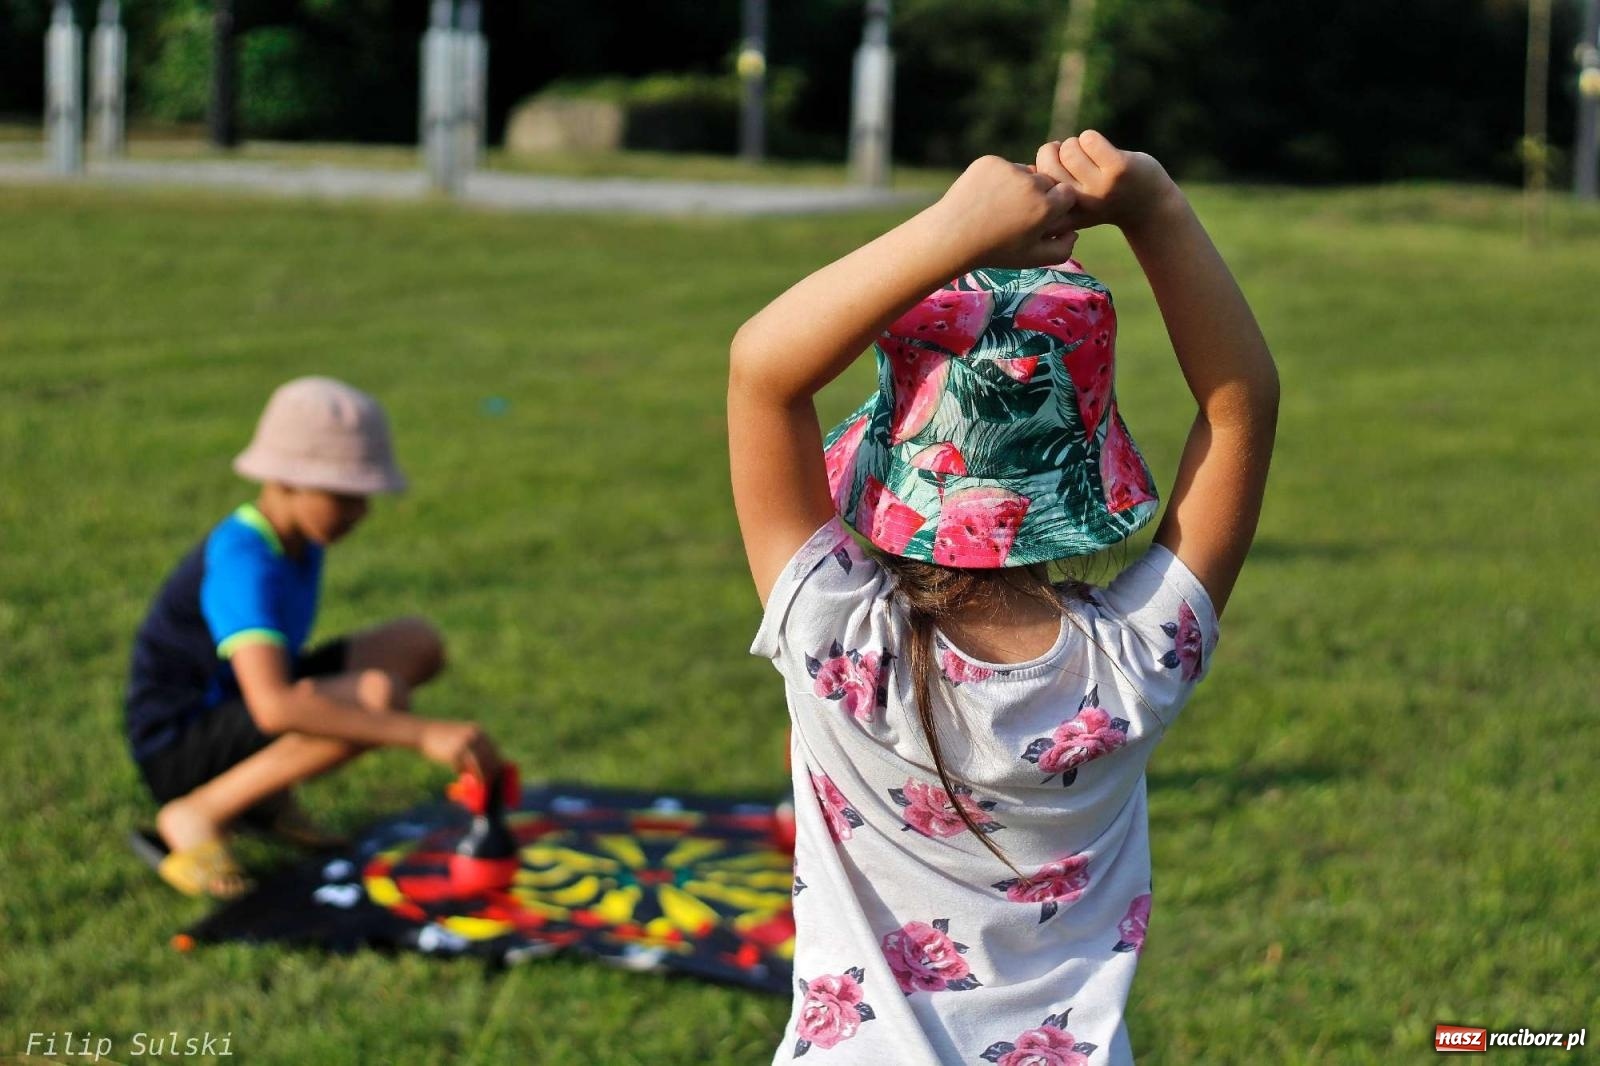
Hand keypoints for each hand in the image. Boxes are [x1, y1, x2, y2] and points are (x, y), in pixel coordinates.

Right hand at [419, 720, 501, 780]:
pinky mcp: (454, 754)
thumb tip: (484, 768)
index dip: (497, 765)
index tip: (498, 776)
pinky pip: (462, 768)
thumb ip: (473, 749)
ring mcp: (465, 745)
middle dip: (491, 775)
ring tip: (479, 785)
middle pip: (490, 760)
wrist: (423, 732)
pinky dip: (461, 773)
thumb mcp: (461, 737)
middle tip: (489, 784)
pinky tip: (457, 772)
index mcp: (478, 732)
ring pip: (479, 767)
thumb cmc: (443, 737)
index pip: (494, 751)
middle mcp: (474, 737)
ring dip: (480, 778)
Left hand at [929, 155, 1077, 270]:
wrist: (951, 236)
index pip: (1067, 194)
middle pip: (1047, 182)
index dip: (1055, 206)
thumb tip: (1074, 233)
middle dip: (1038, 195)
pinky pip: (1004, 166)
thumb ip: (1062, 250)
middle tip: (1016, 214)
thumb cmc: (994, 252)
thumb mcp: (1031, 260)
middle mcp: (1031, 184)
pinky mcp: (990, 162)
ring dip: (1019, 185)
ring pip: (1025, 173)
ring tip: (999, 208)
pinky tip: (986, 198)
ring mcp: (1009, 170)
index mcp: (1045, 208)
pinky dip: (998, 179)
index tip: (1039, 218)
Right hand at [1041, 130, 1179, 233]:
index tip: (1057, 172)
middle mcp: (1080, 204)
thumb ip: (1051, 189)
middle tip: (1071, 155)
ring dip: (1076, 143)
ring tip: (1087, 152)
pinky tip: (1100, 147)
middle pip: (1049, 162)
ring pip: (1069, 148)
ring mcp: (1099, 187)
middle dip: (1056, 151)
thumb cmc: (1102, 199)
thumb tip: (1033, 163)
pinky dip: (1091, 137)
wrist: (1148, 207)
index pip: (1036, 181)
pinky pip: (1089, 139)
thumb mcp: (1071, 202)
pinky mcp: (1118, 169)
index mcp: (1064, 215)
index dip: (1040, 168)